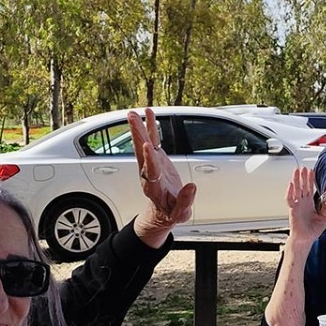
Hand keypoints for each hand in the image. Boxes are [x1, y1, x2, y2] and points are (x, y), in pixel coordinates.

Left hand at [129, 107, 195, 241]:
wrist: (162, 210)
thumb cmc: (171, 213)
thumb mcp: (180, 213)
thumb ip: (185, 201)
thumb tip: (192, 186)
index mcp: (154, 188)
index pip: (151, 171)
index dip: (149, 159)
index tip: (147, 145)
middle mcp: (148, 173)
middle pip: (141, 153)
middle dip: (137, 136)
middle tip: (132, 118)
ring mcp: (151, 165)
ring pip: (144, 144)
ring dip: (139, 128)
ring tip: (134, 112)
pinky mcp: (156, 159)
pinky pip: (152, 141)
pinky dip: (150, 127)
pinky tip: (149, 113)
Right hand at [285, 165, 325, 244]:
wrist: (305, 239)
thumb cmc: (313, 230)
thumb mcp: (324, 218)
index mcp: (310, 203)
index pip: (309, 188)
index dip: (310, 180)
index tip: (311, 171)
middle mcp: (302, 203)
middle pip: (302, 186)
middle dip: (303, 177)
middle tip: (303, 167)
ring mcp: (297, 205)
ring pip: (295, 190)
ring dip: (296, 180)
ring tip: (296, 171)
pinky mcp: (293, 210)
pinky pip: (290, 199)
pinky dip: (290, 192)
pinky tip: (291, 185)